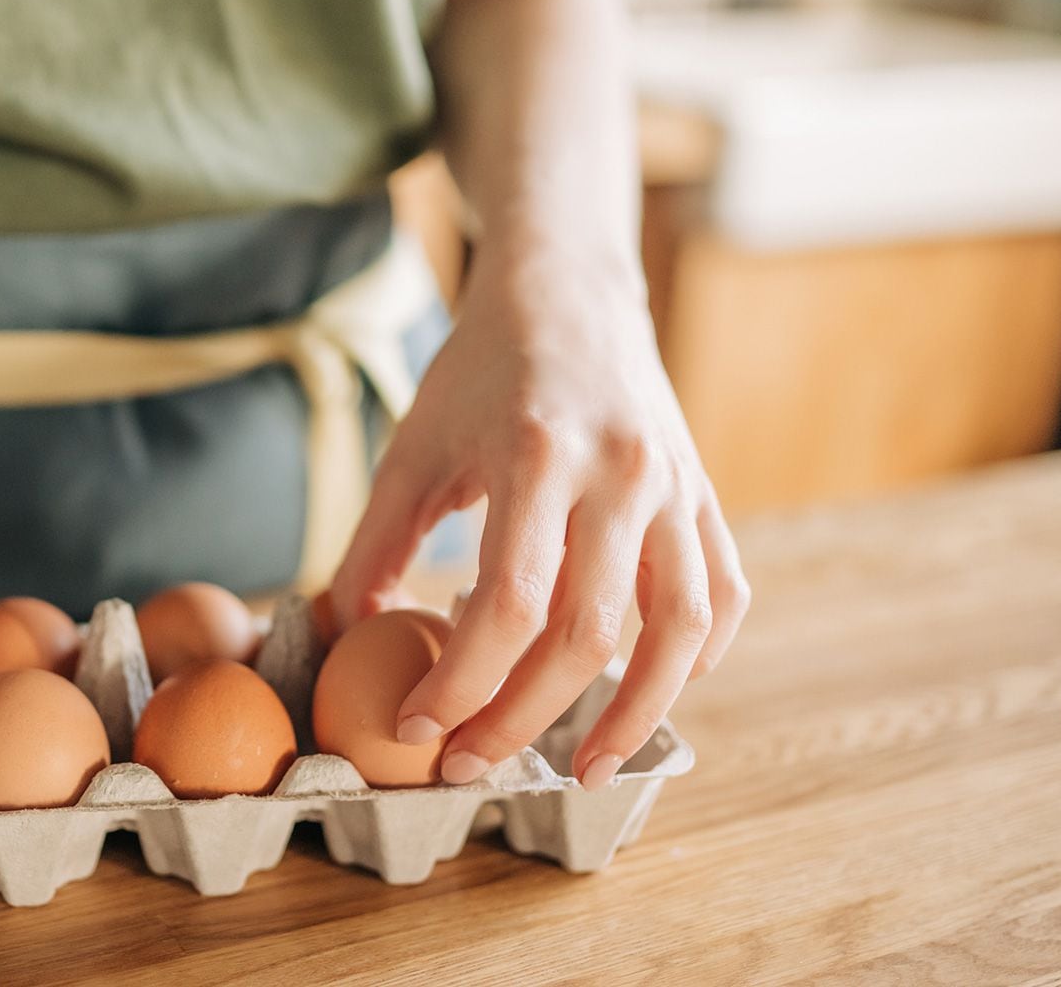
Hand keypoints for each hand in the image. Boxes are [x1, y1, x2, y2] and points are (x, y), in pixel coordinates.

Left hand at [330, 243, 748, 789]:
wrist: (568, 289)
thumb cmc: (480, 370)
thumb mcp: (414, 444)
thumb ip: (376, 540)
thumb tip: (341, 631)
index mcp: (538, 454)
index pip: (508, 603)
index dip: (461, 681)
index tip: (418, 727)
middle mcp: (620, 472)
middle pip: (584, 634)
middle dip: (521, 717)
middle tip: (470, 765)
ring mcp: (675, 484)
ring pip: (674, 630)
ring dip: (631, 716)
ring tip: (581, 771)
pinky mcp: (704, 493)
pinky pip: (719, 593)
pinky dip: (696, 655)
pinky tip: (655, 692)